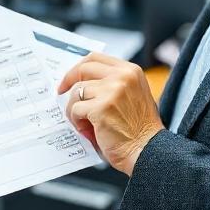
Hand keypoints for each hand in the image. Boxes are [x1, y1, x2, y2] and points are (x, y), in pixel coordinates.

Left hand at [58, 53, 163, 176]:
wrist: (148, 151)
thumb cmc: (139, 129)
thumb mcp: (133, 95)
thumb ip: (113, 83)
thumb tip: (83, 81)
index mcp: (131, 71)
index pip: (96, 58)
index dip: (78, 68)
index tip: (70, 78)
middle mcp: (122, 77)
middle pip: (83, 69)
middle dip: (68, 81)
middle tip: (61, 93)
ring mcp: (111, 91)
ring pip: (77, 91)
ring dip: (74, 108)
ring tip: (84, 122)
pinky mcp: (100, 108)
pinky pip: (75, 109)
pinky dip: (76, 120)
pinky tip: (87, 129)